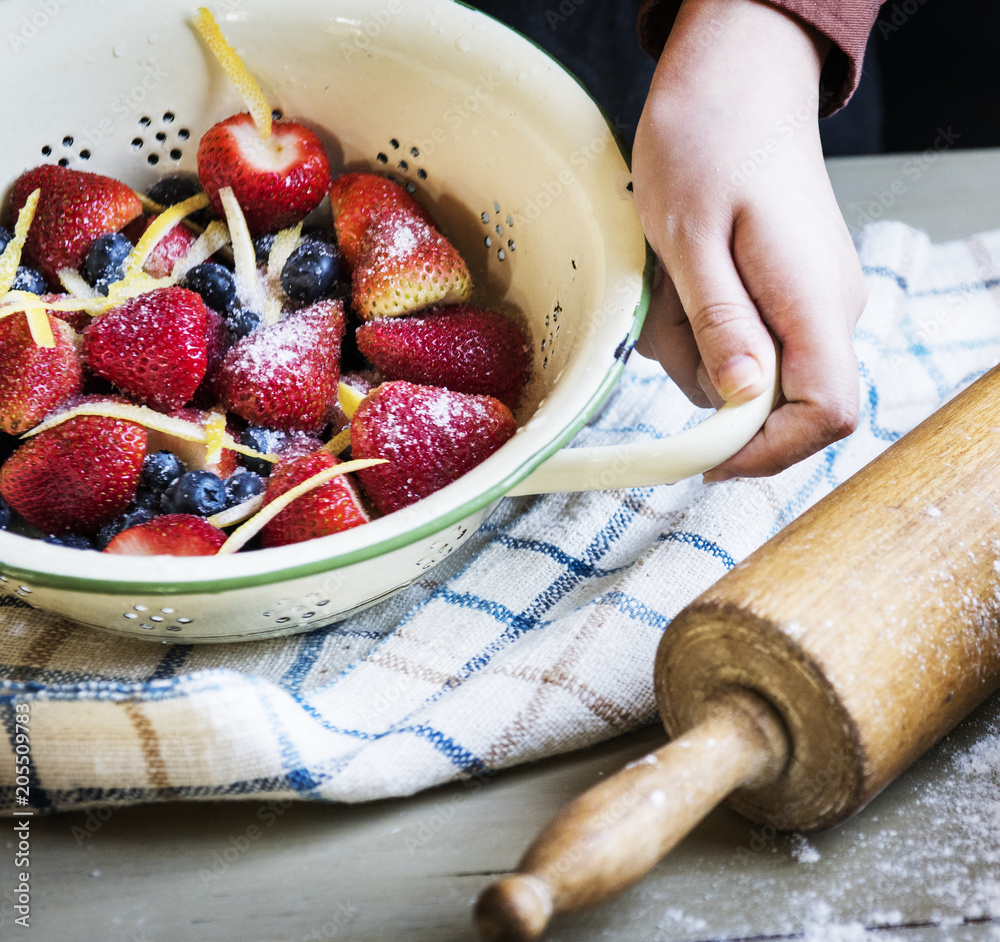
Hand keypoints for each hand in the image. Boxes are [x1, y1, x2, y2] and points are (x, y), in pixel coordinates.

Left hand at [631, 0, 867, 478]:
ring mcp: (810, 303)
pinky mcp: (787, 296)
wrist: (736, 81)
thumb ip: (721, 322)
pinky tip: (680, 279)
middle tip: (661, 314)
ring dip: (689, 347)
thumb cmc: (707, 142)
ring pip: (745, 375)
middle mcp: (827, 310)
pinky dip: (697, 327)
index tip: (702, 452)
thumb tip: (740, 399)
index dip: (768, 451)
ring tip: (667, 281)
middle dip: (703, 381)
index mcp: (814, 298)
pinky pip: (740, 342)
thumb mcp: (690, 236)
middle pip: (774, 404)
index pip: (825, 412)